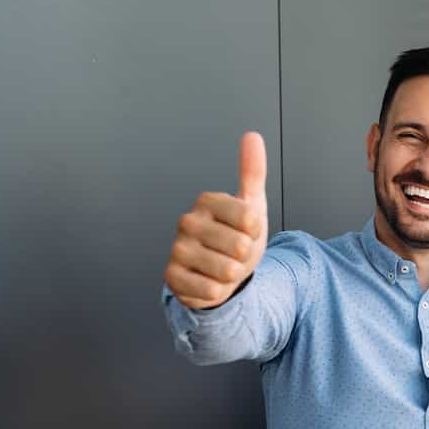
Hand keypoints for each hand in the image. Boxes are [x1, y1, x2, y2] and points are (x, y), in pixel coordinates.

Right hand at [165, 132, 268, 308]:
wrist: (223, 272)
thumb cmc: (237, 236)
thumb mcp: (251, 205)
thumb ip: (252, 172)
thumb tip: (252, 136)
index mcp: (207, 201)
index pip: (250, 219)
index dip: (256, 232)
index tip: (246, 230)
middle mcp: (187, 222)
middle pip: (240, 247)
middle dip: (245, 257)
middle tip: (235, 253)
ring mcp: (177, 250)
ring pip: (227, 271)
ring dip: (233, 276)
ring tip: (224, 266)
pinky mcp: (172, 277)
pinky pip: (211, 291)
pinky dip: (218, 292)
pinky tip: (210, 281)